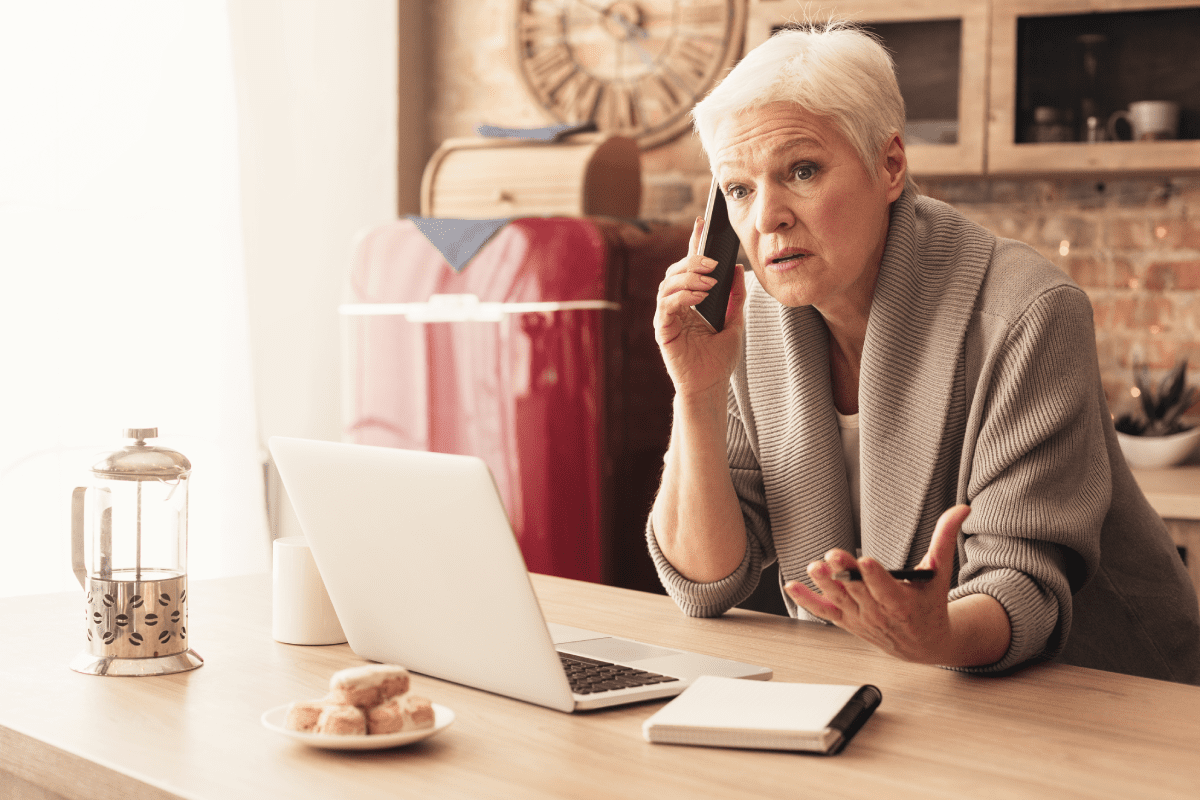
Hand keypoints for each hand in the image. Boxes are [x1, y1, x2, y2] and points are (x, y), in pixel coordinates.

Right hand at [654, 216, 745, 399]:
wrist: (711, 385)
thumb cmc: (719, 357)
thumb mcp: (735, 321)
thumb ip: (736, 296)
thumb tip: (739, 269)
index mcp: (691, 299)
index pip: (691, 265)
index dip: (694, 243)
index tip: (702, 222)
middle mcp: (675, 304)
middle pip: (676, 271)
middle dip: (693, 261)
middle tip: (714, 262)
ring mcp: (667, 316)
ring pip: (668, 284)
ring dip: (689, 278)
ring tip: (710, 283)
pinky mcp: (663, 330)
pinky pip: (666, 306)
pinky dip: (681, 296)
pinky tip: (699, 296)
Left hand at [784, 505, 971, 664]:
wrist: (923, 644)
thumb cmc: (930, 605)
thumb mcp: (941, 573)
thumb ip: (945, 538)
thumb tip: (961, 508)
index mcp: (903, 603)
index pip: (886, 589)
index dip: (875, 576)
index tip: (865, 561)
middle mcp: (879, 613)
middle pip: (859, 592)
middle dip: (845, 575)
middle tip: (832, 556)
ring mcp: (860, 618)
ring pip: (839, 601)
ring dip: (824, 585)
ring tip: (813, 567)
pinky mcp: (846, 620)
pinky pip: (824, 611)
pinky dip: (807, 601)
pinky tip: (792, 586)